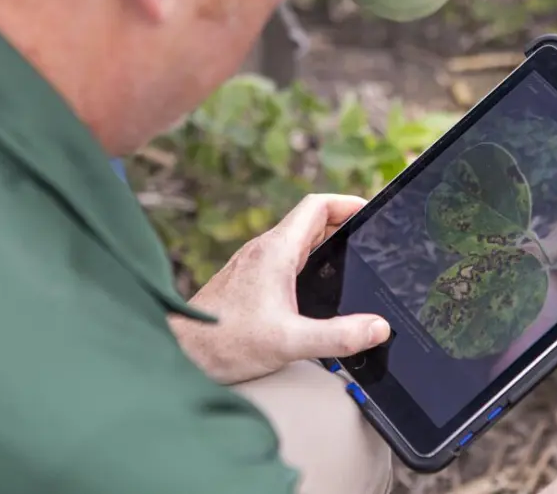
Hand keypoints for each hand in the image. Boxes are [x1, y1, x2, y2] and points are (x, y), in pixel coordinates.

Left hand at [170, 194, 391, 384]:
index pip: (317, 206)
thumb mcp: (290, 343)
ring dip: (325, 244)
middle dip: (343, 226)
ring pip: (297, 241)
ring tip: (351, 262)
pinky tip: (317, 289)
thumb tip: (378, 328)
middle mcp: (263, 251)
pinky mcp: (247, 282)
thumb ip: (338, 337)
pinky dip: (308, 262)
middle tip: (370, 242)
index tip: (371, 212)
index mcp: (275, 251)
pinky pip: (285, 259)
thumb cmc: (224, 343)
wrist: (179, 353)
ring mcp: (253, 265)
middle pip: (311, 222)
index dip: (348, 203)